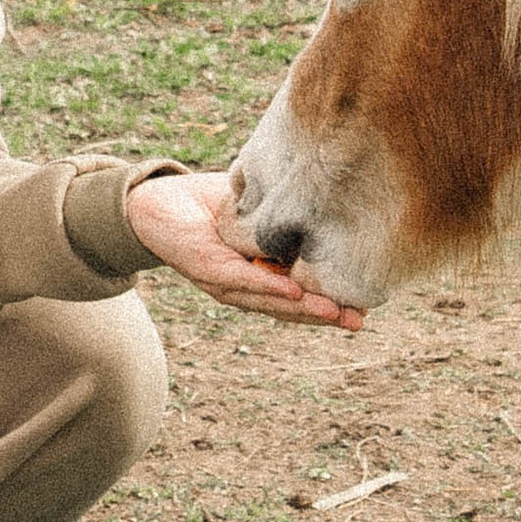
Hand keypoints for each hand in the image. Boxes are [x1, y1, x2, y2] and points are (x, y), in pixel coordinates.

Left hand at [125, 169, 365, 328]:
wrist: (154, 202)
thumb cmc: (210, 205)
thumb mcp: (258, 210)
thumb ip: (286, 214)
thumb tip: (331, 200)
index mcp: (258, 275)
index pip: (299, 296)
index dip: (330, 303)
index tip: (366, 308)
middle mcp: (244, 287)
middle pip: (289, 308)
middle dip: (326, 315)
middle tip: (360, 321)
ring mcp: (225, 283)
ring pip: (269, 301)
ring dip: (305, 308)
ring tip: (337, 312)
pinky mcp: (206, 269)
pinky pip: (241, 279)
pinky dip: (269, 286)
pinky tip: (295, 291)